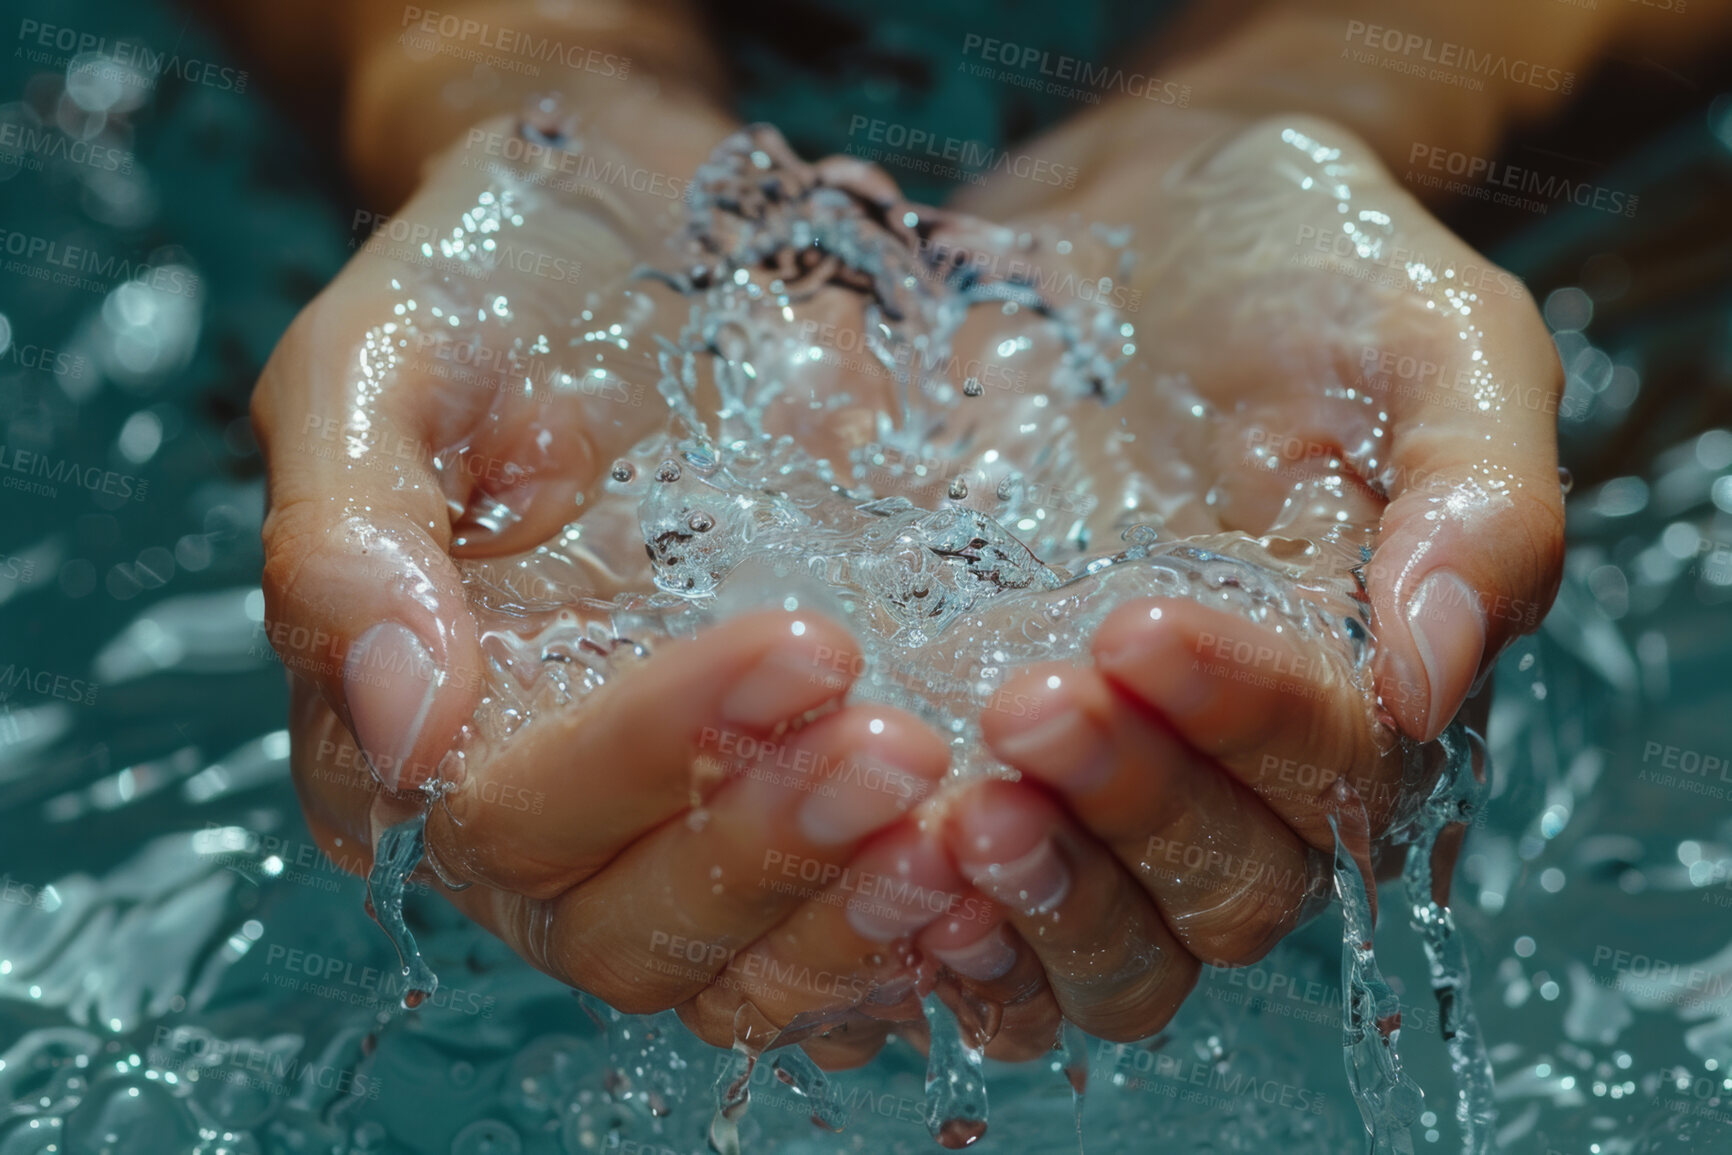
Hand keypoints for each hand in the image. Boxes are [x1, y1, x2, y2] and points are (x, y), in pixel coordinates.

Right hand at [258, 110, 1074, 1066]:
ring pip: (735, 968)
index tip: (807, 647)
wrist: (623, 237)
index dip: (654, 755)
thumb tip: (410, 730)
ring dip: (855, 920)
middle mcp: (535, 819)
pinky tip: (998, 881)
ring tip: (977, 832)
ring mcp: (661, 831)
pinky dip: (909, 936)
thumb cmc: (492, 290)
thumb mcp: (379, 368)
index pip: (512, 816)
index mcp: (418, 736)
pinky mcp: (771, 813)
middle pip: (627, 929)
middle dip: (772, 849)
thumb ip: (347, 544)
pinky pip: (828, 943)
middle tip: (907, 748)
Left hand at [929, 105, 1563, 1039]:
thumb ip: (1479, 495)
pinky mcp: (993, 776)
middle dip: (1128, 808)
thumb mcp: (1429, 334)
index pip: (1336, 778)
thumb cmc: (1297, 266)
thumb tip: (1436, 676)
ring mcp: (1112, 783)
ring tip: (951, 811)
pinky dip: (952, 933)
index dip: (1243, 723)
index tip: (1138, 624)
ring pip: (1117, 946)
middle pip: (1225, 893)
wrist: (1131, 224)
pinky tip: (889, 869)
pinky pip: (992, 927)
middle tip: (1024, 702)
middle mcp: (1243, 766)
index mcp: (1367, 685)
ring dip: (1041, 903)